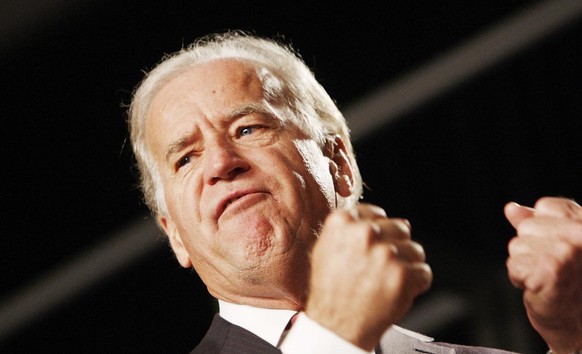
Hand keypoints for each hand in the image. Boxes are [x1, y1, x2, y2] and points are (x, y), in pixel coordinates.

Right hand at [305, 203, 431, 350]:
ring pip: (415, 250)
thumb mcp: (325, 249)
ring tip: (388, 281)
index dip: (380, 231)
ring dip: (408, 266)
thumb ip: (348, 229)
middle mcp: (365, 233)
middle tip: (383, 267)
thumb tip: (377, 219)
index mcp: (343, 222)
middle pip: (400, 228)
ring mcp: (386, 253)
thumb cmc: (330, 290)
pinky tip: (397, 291)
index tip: (377, 243)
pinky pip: (424, 272)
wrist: (336, 325)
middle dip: (396, 246)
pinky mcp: (403, 274)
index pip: (376, 214)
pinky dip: (416, 284)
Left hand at [505, 197, 581, 353]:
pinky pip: (514, 265)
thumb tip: (511, 208)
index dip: (541, 228)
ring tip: (548, 277)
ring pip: (517, 246)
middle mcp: (579, 234)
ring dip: (525, 264)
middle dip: (531, 248)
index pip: (545, 206)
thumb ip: (536, 222)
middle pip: (527, 227)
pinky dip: (521, 278)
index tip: (555, 246)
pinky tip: (541, 286)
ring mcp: (567, 251)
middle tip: (552, 267)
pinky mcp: (552, 269)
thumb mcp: (557, 243)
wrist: (580, 323)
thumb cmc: (573, 282)